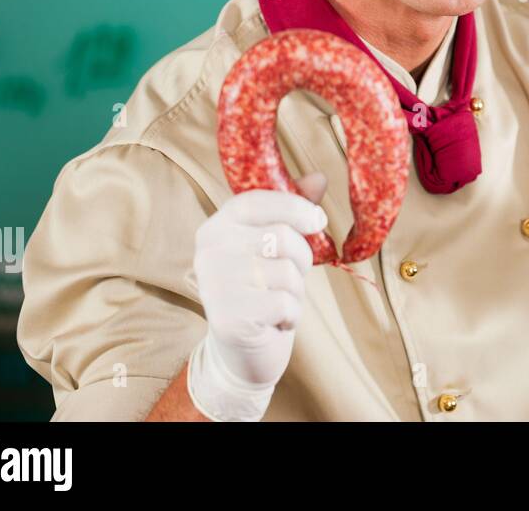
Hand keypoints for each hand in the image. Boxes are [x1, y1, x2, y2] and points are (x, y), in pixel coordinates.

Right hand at [186, 173, 328, 420]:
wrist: (242, 350)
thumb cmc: (262, 288)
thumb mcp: (275, 246)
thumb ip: (292, 210)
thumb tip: (319, 177)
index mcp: (216, 227)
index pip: (257, 201)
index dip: (294, 206)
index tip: (317, 220)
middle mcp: (209, 252)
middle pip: (280, 236)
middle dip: (300, 258)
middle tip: (289, 277)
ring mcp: (215, 284)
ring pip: (286, 271)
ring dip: (295, 289)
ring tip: (277, 299)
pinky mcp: (229, 317)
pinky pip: (285, 302)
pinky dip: (291, 313)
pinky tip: (275, 320)